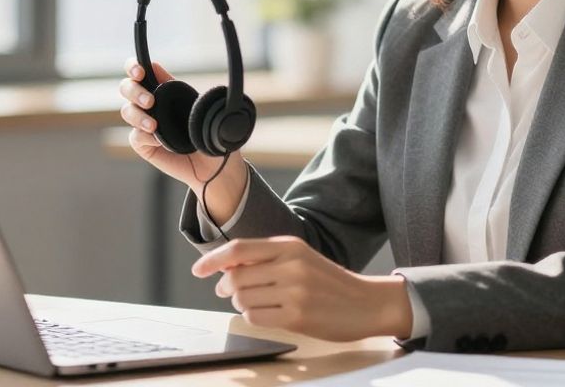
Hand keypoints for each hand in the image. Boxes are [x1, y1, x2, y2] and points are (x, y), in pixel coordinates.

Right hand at [118, 57, 245, 193]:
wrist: (215, 164)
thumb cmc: (209, 131)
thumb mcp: (199, 105)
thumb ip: (177, 87)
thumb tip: (157, 67)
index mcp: (163, 89)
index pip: (139, 71)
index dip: (133, 67)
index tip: (140, 72)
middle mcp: (150, 104)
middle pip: (126, 88)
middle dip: (134, 91)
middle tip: (150, 101)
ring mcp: (145, 124)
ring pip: (127, 111)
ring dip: (138, 116)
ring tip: (154, 125)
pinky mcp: (144, 145)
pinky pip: (135, 137)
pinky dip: (144, 137)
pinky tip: (159, 142)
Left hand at [191, 236, 412, 341]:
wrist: (367, 303)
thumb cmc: (329, 282)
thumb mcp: (300, 258)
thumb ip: (267, 258)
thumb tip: (226, 267)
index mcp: (289, 246)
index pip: (239, 249)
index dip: (212, 259)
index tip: (198, 270)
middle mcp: (290, 265)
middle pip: (236, 276)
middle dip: (226, 287)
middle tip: (230, 292)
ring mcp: (294, 291)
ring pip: (243, 298)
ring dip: (242, 303)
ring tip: (257, 303)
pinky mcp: (297, 316)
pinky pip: (255, 317)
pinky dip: (253, 317)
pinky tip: (266, 314)